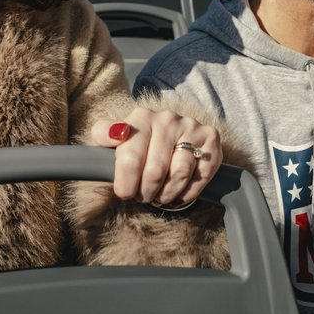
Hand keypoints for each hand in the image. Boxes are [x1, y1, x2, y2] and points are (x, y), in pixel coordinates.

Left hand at [91, 107, 221, 207]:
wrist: (169, 135)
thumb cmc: (136, 144)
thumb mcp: (112, 138)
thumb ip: (103, 133)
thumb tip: (116, 134)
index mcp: (142, 117)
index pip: (130, 159)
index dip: (126, 185)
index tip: (125, 193)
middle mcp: (168, 119)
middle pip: (155, 172)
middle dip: (146, 192)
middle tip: (143, 196)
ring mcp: (191, 126)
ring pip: (179, 175)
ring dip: (167, 194)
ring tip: (160, 196)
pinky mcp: (211, 138)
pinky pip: (201, 175)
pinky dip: (189, 192)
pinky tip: (178, 194)